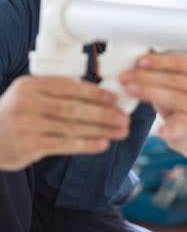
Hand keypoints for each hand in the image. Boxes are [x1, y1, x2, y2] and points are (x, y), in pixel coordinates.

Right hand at [0, 75, 129, 169]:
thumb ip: (57, 92)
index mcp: (32, 84)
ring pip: (72, 127)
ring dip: (100, 129)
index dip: (95, 93)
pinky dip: (86, 144)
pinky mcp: (29, 146)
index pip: (69, 86)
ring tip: (120, 131)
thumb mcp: (30, 94)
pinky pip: (64, 144)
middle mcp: (28, 103)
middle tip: (124, 118)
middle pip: (74, 108)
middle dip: (103, 113)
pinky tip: (102, 144)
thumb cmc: (17, 113)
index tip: (115, 98)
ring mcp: (27, 125)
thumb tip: (98, 95)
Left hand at [119, 52, 186, 151]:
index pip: (178, 61)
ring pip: (172, 98)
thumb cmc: (181, 96)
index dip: (158, 61)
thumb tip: (135, 61)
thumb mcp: (176, 78)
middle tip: (124, 76)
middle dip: (145, 76)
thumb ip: (162, 69)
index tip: (139, 61)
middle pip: (172, 79)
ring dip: (147, 92)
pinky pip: (181, 126)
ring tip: (128, 89)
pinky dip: (170, 128)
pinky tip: (160, 131)